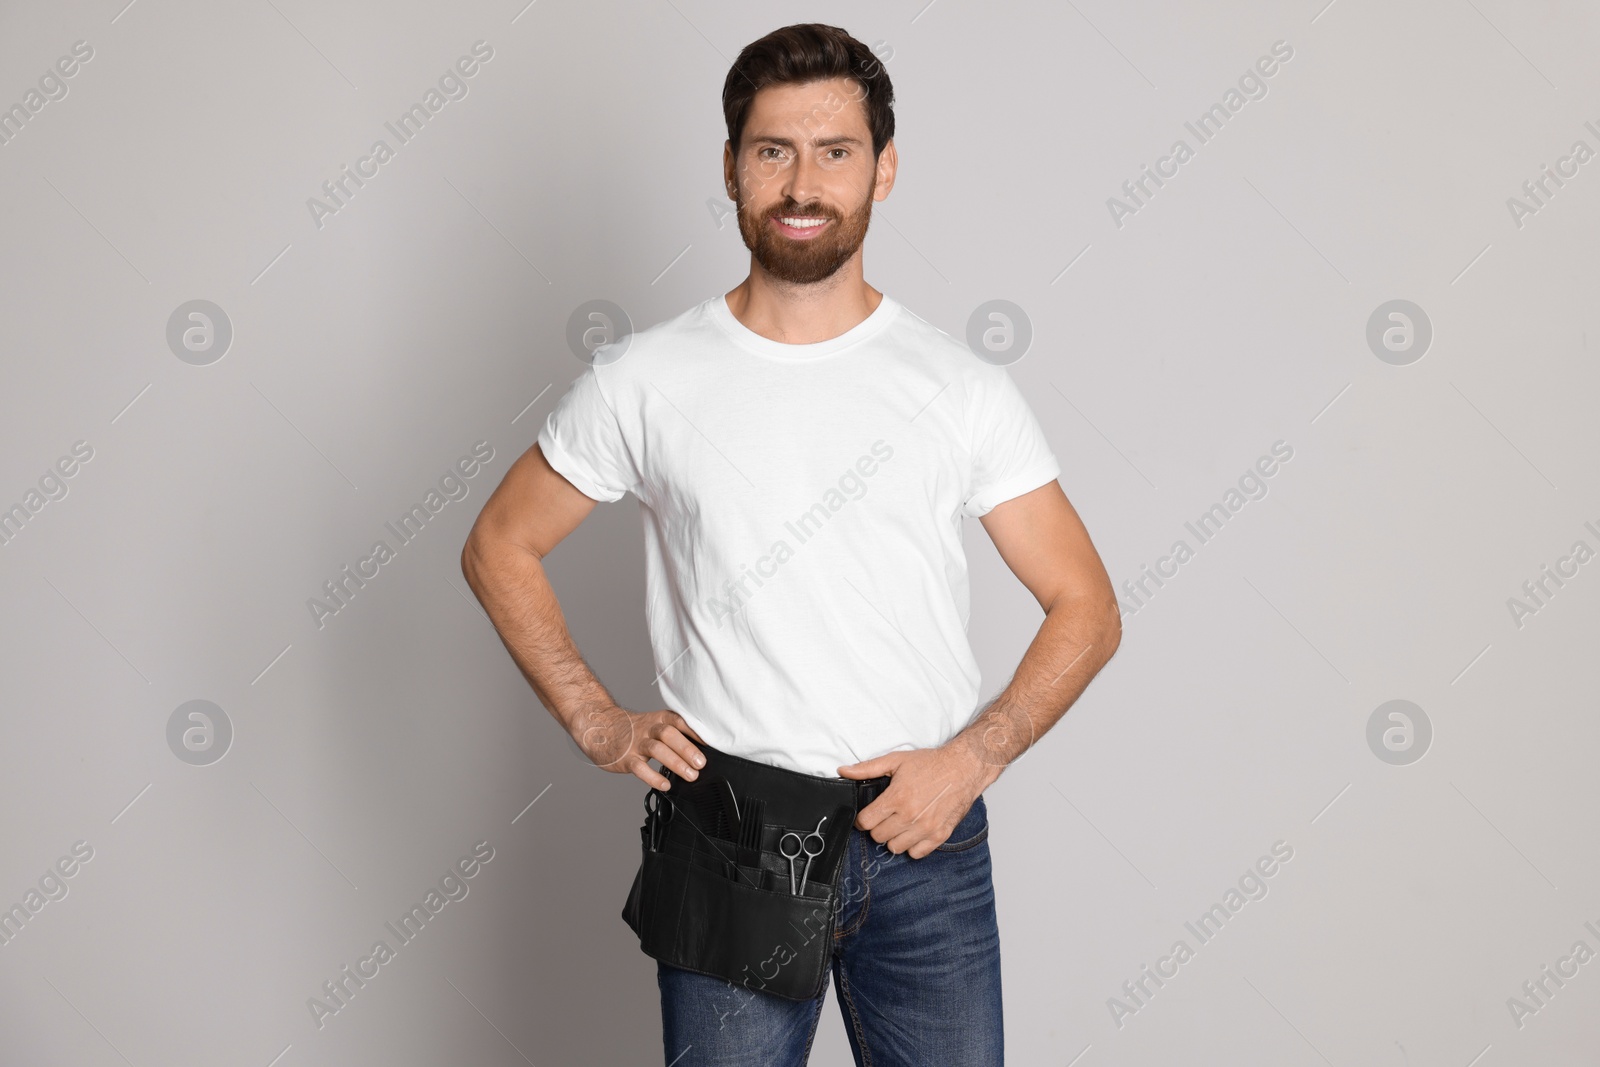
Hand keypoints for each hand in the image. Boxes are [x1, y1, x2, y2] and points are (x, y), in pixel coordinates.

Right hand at [569, 704, 705, 789]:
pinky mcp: (625, 759)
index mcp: (658, 719)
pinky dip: (653, 777)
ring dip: (676, 762)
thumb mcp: (652, 724)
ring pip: (657, 749)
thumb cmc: (632, 729)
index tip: (711, 742)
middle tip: (701, 763)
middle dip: (687, 748)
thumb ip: (673, 733)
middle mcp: (648, 729)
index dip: (695, 731)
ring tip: (691, 775)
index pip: (679, 721)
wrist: (599, 728)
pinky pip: (640, 768)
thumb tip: (700, 749)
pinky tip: (665, 784)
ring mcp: (636, 744)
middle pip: (668, 734)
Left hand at [837, 742, 998, 858]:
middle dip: (877, 827)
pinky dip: (912, 845)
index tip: (868, 815)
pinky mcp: (939, 835)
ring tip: (900, 823)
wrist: (963, 768)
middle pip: (878, 837)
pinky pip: (916, 853)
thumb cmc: (931, 764)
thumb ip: (868, 768)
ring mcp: (925, 828)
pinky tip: (913, 831)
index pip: (866, 822)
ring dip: (894, 837)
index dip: (863, 818)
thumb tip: (844, 771)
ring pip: (895, 848)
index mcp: (897, 798)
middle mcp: (910, 816)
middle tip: (885, 816)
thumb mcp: (896, 760)